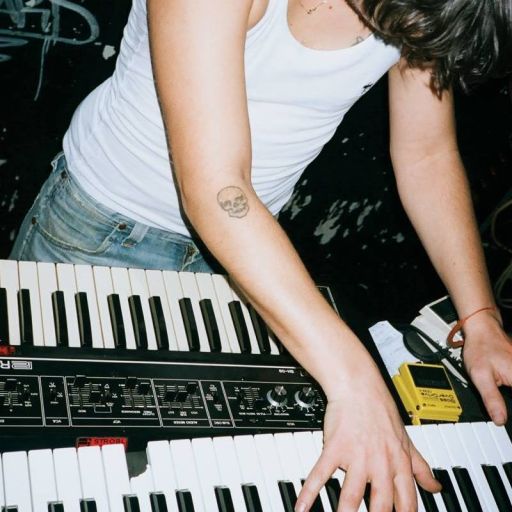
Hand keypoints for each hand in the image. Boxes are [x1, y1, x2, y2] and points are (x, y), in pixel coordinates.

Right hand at [295, 363, 440, 511]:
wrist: (358, 386)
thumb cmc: (381, 410)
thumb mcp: (406, 440)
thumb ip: (420, 468)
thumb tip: (435, 488)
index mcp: (399, 464)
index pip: (407, 503)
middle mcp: (380, 464)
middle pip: (381, 505)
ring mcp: (356, 457)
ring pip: (351, 494)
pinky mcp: (335, 448)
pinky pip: (320, 474)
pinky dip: (309, 492)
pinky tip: (301, 507)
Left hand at [462, 312, 511, 424]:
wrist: (482, 330)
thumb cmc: (480, 348)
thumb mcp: (480, 376)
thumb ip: (491, 399)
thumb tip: (500, 420)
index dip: (511, 414)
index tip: (506, 422)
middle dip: (509, 404)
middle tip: (500, 413)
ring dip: (509, 400)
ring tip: (500, 401)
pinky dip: (509, 392)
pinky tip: (504, 392)